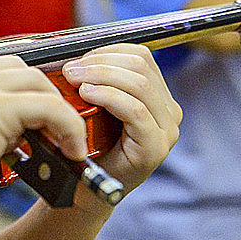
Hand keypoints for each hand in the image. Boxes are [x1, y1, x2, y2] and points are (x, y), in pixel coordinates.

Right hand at [0, 31, 88, 206]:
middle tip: (44, 122)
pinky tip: (72, 149)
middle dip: (32, 91)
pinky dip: (68, 128)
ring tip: (63, 138)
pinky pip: (51, 108)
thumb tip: (6, 139)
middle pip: (14, 66)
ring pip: (36, 81)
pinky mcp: (1, 106)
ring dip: (54, 108)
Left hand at [61, 44, 181, 208]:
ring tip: (75, 81)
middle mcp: (169, 111)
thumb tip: (77, 55)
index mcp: (158, 96)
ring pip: (139, 84)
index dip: (107, 51)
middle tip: (70, 70)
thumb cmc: (89, 145)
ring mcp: (166, 130)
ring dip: (101, 76)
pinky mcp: (155, 147)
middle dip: (100, 62)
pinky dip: (108, 97)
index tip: (79, 59)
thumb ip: (97, 78)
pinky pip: (135, 111)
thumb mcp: (96, 104)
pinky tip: (87, 95)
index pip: (141, 56)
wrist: (86, 188)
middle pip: (141, 66)